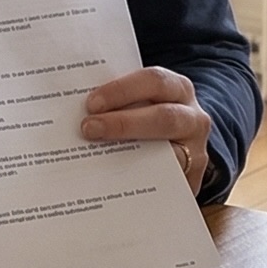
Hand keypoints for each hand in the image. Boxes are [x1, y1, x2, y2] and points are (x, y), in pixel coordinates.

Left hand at [81, 66, 210, 195]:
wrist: (177, 147)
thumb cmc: (147, 118)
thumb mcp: (139, 103)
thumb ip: (116, 102)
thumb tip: (70, 106)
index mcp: (177, 89)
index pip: (154, 81)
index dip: (122, 90)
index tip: (92, 103)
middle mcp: (193, 118)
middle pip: (165, 117)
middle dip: (124, 123)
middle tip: (88, 128)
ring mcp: (196, 153)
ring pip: (171, 155)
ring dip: (131, 157)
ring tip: (96, 161)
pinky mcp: (191, 182)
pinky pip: (166, 185)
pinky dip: (138, 185)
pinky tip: (110, 186)